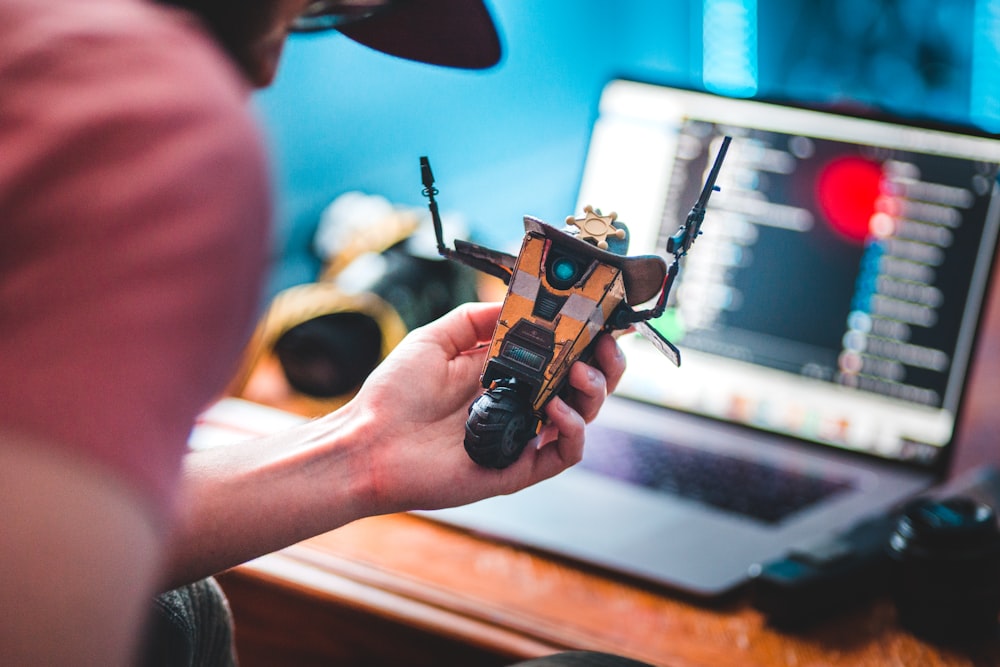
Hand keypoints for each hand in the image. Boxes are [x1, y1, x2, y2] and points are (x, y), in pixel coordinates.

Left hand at [344, 301, 625, 513]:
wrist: (368, 442)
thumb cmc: (394, 394)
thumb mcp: (434, 339)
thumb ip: (474, 318)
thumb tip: (517, 302)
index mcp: (506, 374)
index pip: (561, 356)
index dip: (587, 339)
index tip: (603, 318)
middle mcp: (520, 405)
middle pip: (584, 387)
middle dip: (606, 365)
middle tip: (605, 345)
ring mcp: (522, 437)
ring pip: (582, 418)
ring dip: (595, 393)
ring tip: (583, 372)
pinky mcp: (517, 468)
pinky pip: (563, 454)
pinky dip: (573, 430)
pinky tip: (556, 407)